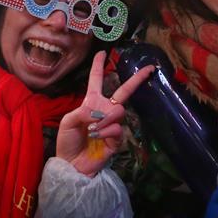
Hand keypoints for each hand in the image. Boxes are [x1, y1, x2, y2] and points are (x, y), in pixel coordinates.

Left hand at [56, 51, 154, 176]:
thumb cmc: (67, 141)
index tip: (102, 53)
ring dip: (105, 118)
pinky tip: (97, 136)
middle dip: (137, 79)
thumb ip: (81, 111)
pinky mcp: (117, 138)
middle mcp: (105, 110)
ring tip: (93, 128)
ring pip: (119, 111)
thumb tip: (99, 110)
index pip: (97, 80)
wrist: (71, 164)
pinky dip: (105, 131)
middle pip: (124, 91)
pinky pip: (117, 128)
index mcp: (91, 102)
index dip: (98, 66)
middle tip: (150, 69)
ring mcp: (113, 124)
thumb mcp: (67, 122)